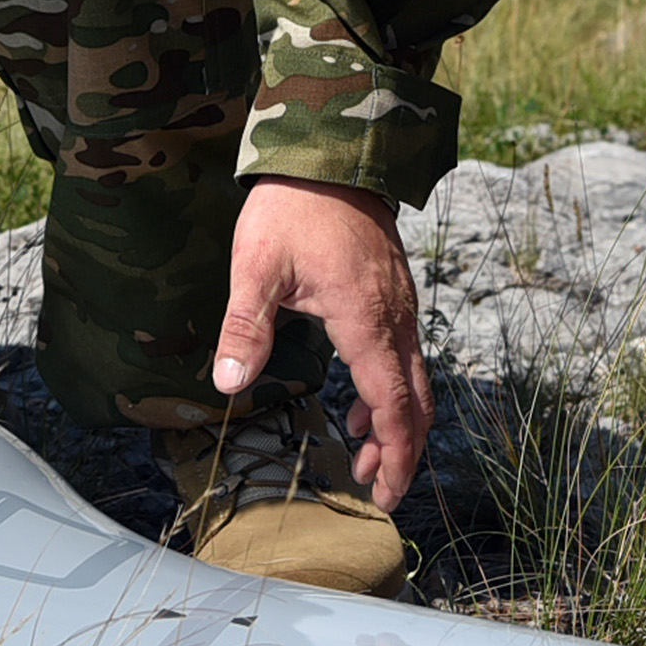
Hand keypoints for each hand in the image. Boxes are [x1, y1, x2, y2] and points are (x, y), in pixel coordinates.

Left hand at [210, 175, 432, 509]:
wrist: (331, 152)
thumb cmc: (293, 207)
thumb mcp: (257, 268)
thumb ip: (246, 328)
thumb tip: (229, 385)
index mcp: (366, 321)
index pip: (395, 405)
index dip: (396, 456)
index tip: (385, 493)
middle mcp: (395, 318)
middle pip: (415, 401)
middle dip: (400, 450)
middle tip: (375, 486)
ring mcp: (401, 304)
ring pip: (414, 379)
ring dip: (395, 421)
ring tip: (363, 451)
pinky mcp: (395, 292)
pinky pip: (405, 353)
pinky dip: (391, 388)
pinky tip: (360, 399)